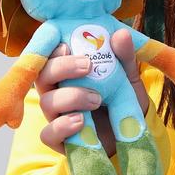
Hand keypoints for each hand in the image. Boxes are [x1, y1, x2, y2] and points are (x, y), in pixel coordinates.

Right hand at [36, 29, 148, 156]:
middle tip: (87, 66)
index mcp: (68, 73)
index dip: (52, 50)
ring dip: (71, 97)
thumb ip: (124, 57)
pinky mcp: (60, 140)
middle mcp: (57, 91)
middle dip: (61, 68)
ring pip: (46, 102)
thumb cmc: (124, 100)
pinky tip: (81, 121)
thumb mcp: (128, 76)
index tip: (66, 45)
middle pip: (42, 75)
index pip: (50, 56)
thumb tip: (121, 34)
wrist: (133, 134)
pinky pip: (48, 134)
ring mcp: (56, 116)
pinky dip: (62, 126)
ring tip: (97, 99)